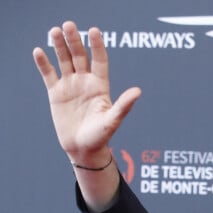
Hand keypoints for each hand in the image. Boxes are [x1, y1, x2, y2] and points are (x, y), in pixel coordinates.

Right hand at [32, 21, 140, 164]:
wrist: (83, 150)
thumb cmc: (101, 137)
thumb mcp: (112, 121)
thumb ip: (123, 105)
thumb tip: (138, 91)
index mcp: (100, 85)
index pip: (99, 60)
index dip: (97, 45)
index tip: (94, 31)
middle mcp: (85, 82)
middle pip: (79, 55)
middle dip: (74, 40)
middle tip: (68, 25)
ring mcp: (70, 86)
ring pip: (64, 60)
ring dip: (59, 46)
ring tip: (54, 31)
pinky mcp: (56, 93)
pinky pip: (49, 74)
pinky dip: (43, 63)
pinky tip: (39, 51)